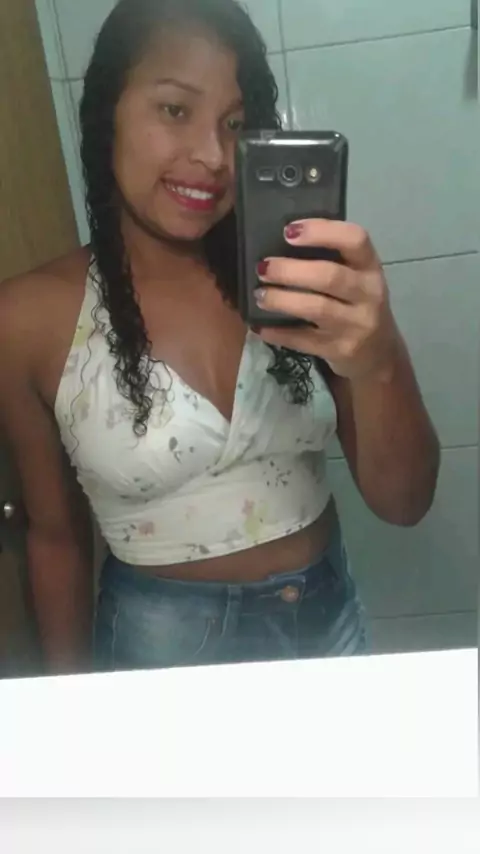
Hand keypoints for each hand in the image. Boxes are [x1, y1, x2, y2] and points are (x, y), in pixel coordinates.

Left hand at [254, 219, 402, 380]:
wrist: (380, 353)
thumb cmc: (359, 304)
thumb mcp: (358, 278)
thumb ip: (332, 260)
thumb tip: (282, 242)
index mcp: (370, 268)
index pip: (355, 239)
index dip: (321, 230)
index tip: (288, 231)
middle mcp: (367, 294)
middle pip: (329, 276)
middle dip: (290, 270)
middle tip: (263, 267)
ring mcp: (355, 325)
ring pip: (316, 308)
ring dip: (282, 300)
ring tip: (260, 295)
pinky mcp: (339, 350)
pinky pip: (304, 340)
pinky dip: (279, 333)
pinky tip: (260, 326)